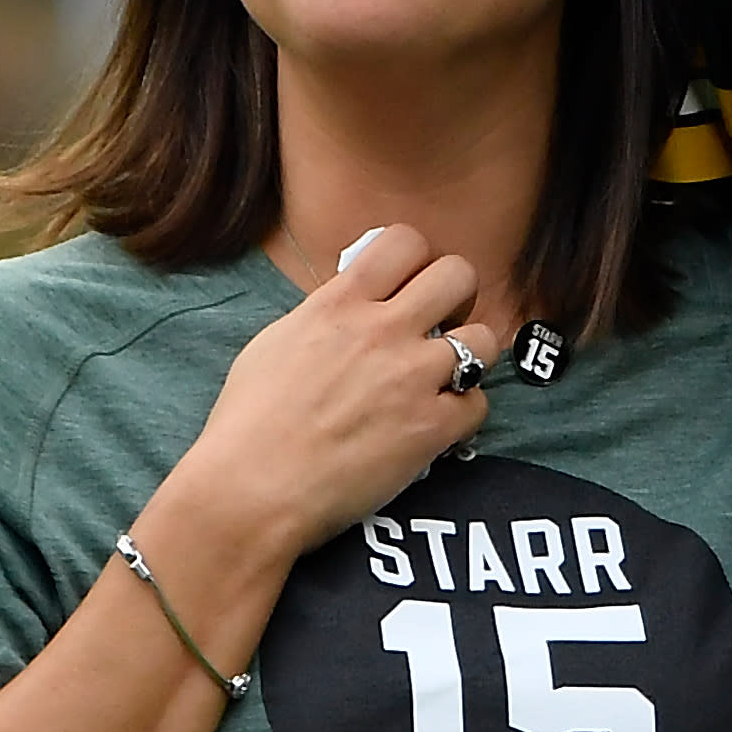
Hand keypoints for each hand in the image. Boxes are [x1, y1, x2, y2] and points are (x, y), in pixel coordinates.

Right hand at [156, 226, 494, 568]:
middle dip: (457, 298)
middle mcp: (382, 330)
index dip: (418, 260)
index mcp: (338, 304)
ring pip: (484, 339)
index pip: (405, 241)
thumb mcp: (275, 344)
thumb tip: (353, 305)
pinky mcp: (431, 427)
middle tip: (439, 326)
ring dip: (469, 358)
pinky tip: (435, 427)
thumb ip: (324, 316)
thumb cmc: (246, 424)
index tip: (410, 285)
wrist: (249, 490)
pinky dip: (463, 415)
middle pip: (459, 275)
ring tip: (444, 379)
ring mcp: (412, 377)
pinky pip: (478, 404)